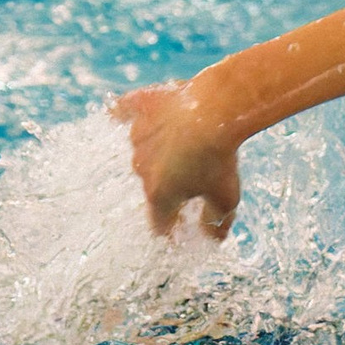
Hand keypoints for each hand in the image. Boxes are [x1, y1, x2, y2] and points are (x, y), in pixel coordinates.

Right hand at [112, 81, 241, 238]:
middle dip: (170, 183)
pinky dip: (122, 113)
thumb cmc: (221, 158)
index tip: (181, 223)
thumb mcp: (227, 199)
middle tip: (195, 174)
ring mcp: (137, 136)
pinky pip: (123, 111)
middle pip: (153, 182)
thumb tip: (212, 237)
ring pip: (145, 147)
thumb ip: (216, 222)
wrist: (215, 110)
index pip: (159, 221)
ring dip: (159, 147)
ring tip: (184, 139)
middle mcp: (141, 167)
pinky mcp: (138, 106)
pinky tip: (117, 113)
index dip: (172, 225)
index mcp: (159, 194)